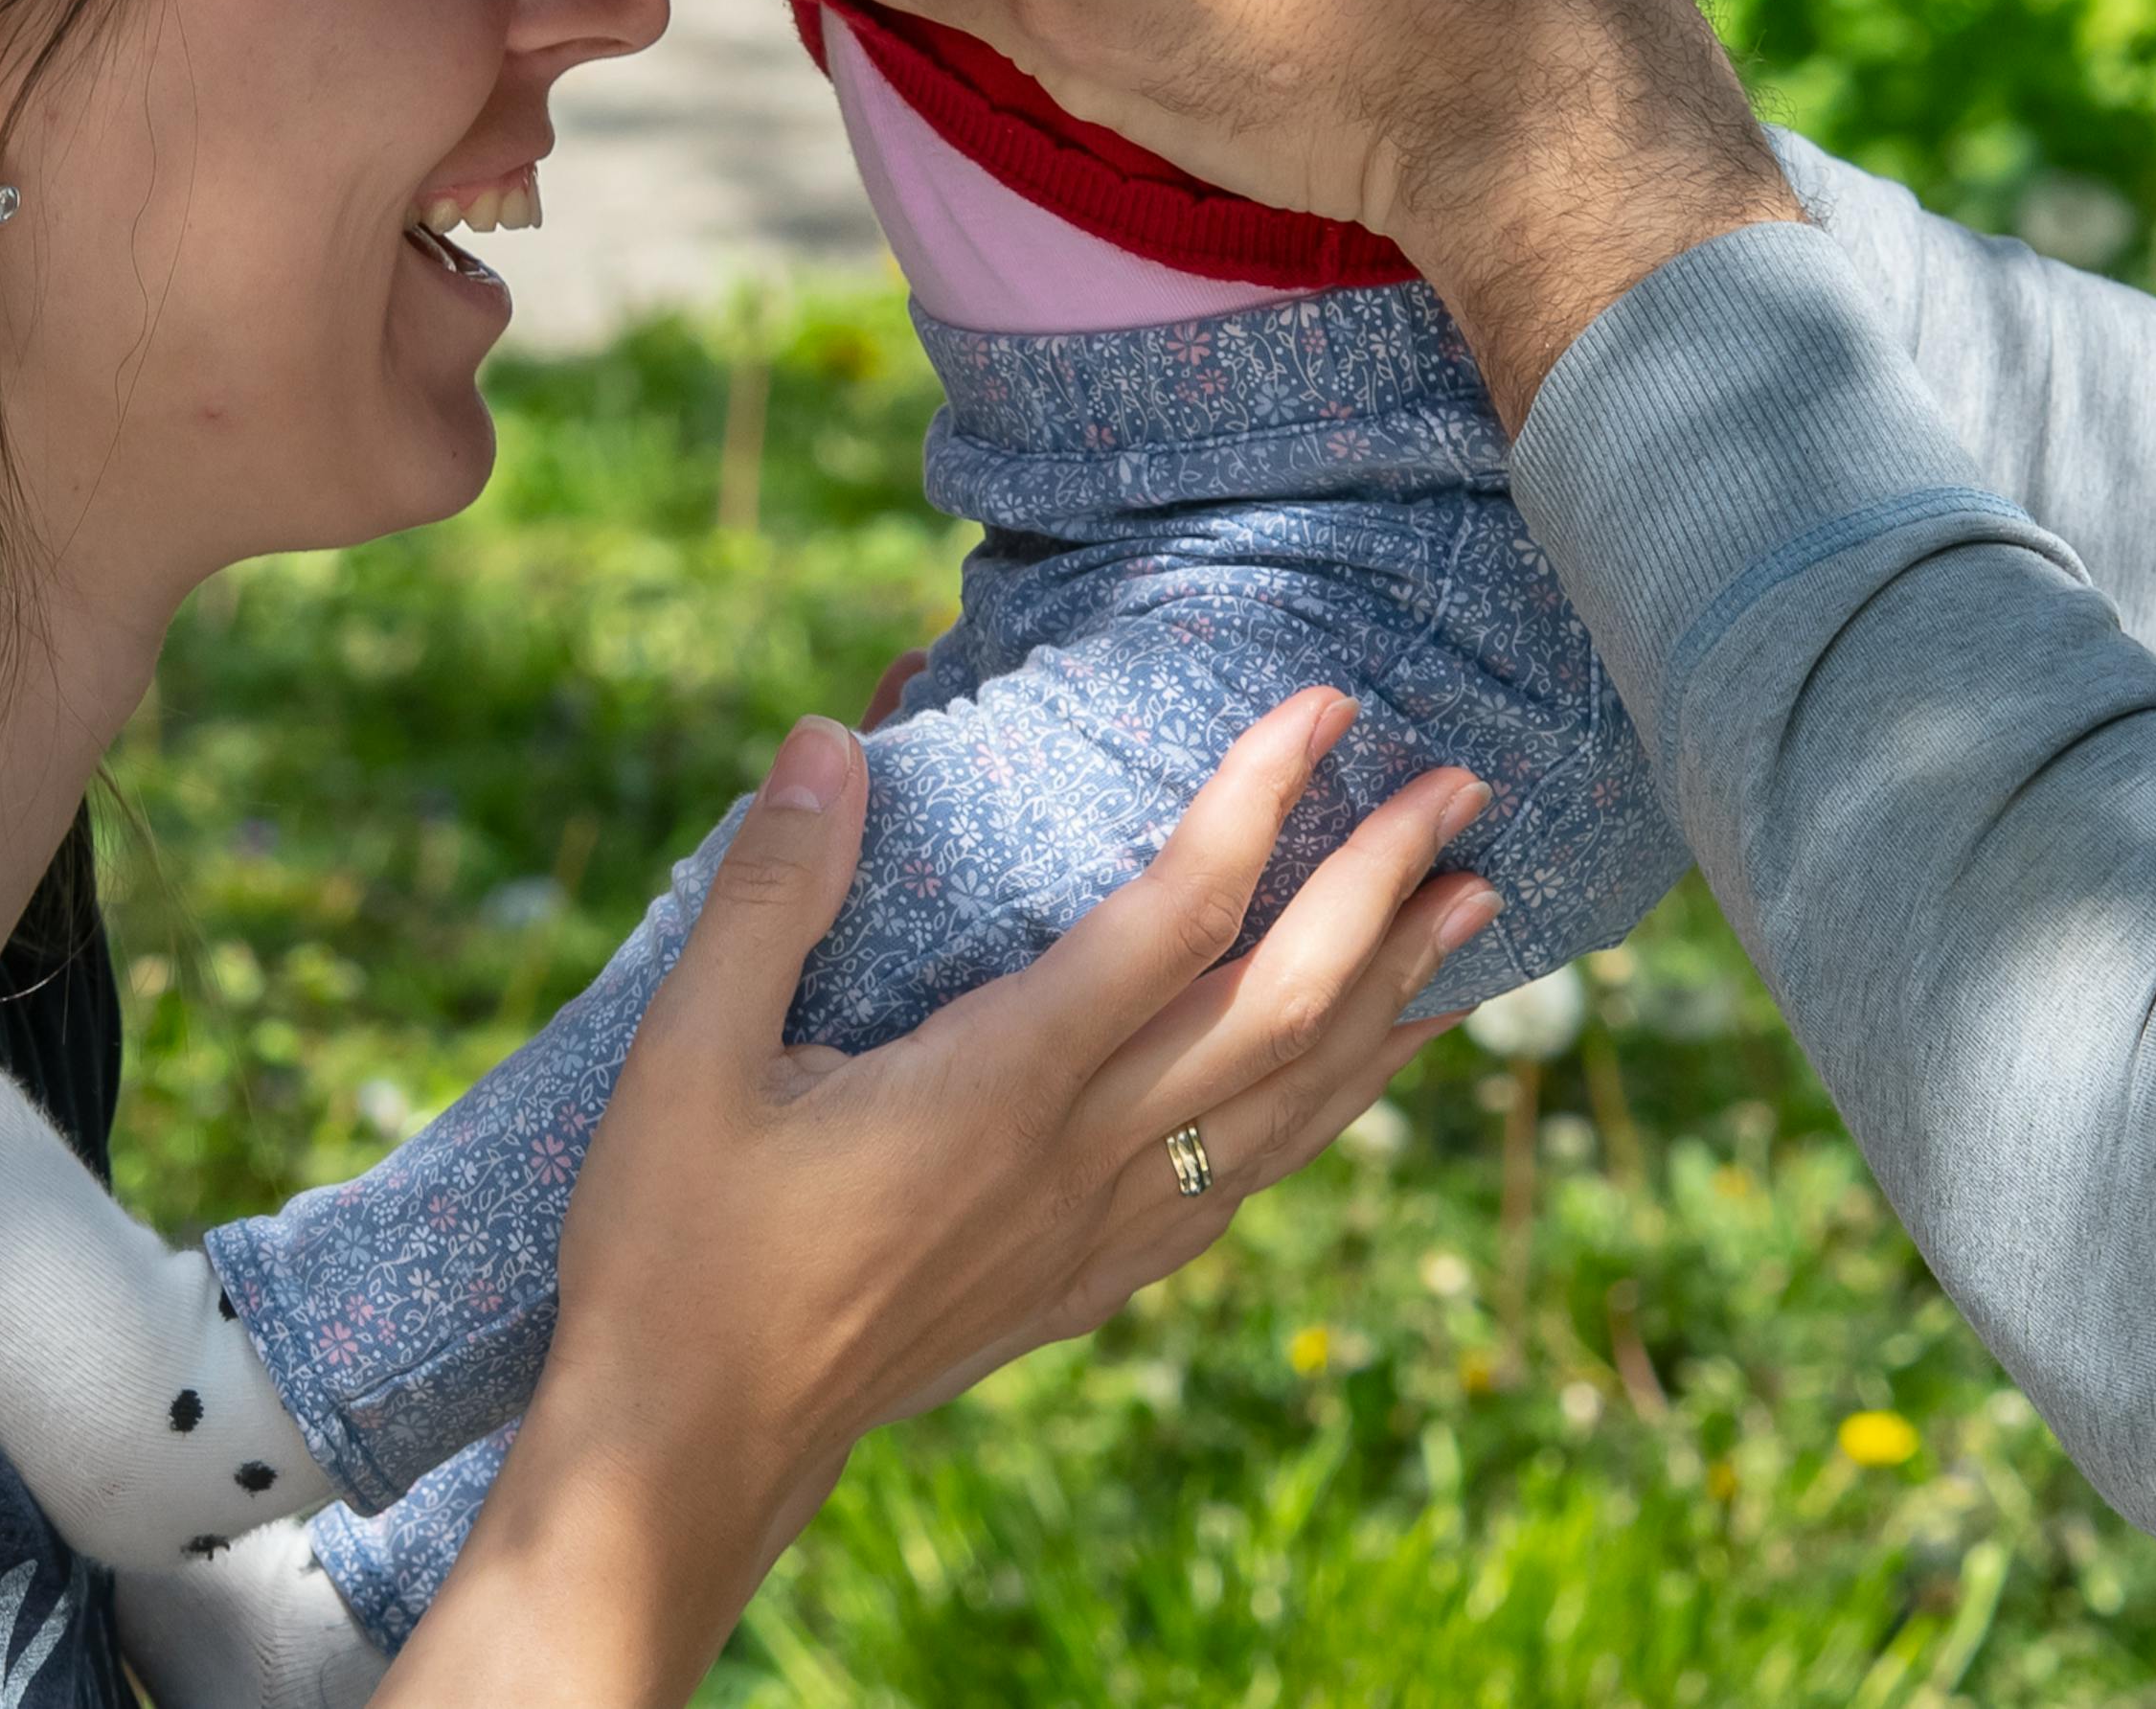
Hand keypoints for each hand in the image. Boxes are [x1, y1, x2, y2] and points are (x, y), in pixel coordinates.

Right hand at [386, 693, 1491, 1702]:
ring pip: (1290, 1104)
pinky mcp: (1082, 1285)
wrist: (692, 1448)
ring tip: (1478, 913)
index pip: (1171, 919)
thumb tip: (832, 739)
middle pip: (1279, 1006)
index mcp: (994, 1085)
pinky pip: (1244, 1183)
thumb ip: (772, 891)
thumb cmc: (677, 1248)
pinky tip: (1367, 1072)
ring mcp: (1091, 1234)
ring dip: (1393, 997)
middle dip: (1383, 888)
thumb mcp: (687, 1056)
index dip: (1262, 802)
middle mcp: (1074, 1158)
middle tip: (1466, 792)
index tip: (1329, 708)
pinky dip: (1332, 1109)